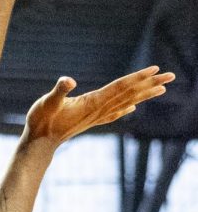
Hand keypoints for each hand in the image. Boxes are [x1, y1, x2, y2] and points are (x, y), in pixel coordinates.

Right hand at [24, 66, 174, 145]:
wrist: (40, 143)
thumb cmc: (41, 121)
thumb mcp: (47, 102)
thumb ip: (59, 91)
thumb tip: (68, 80)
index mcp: (93, 102)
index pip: (120, 87)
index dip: (138, 77)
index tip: (155, 69)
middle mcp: (100, 110)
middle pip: (130, 94)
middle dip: (150, 83)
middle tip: (171, 75)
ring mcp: (97, 116)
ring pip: (127, 102)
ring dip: (145, 94)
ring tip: (162, 87)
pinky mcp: (91, 120)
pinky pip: (115, 113)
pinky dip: (127, 108)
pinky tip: (134, 108)